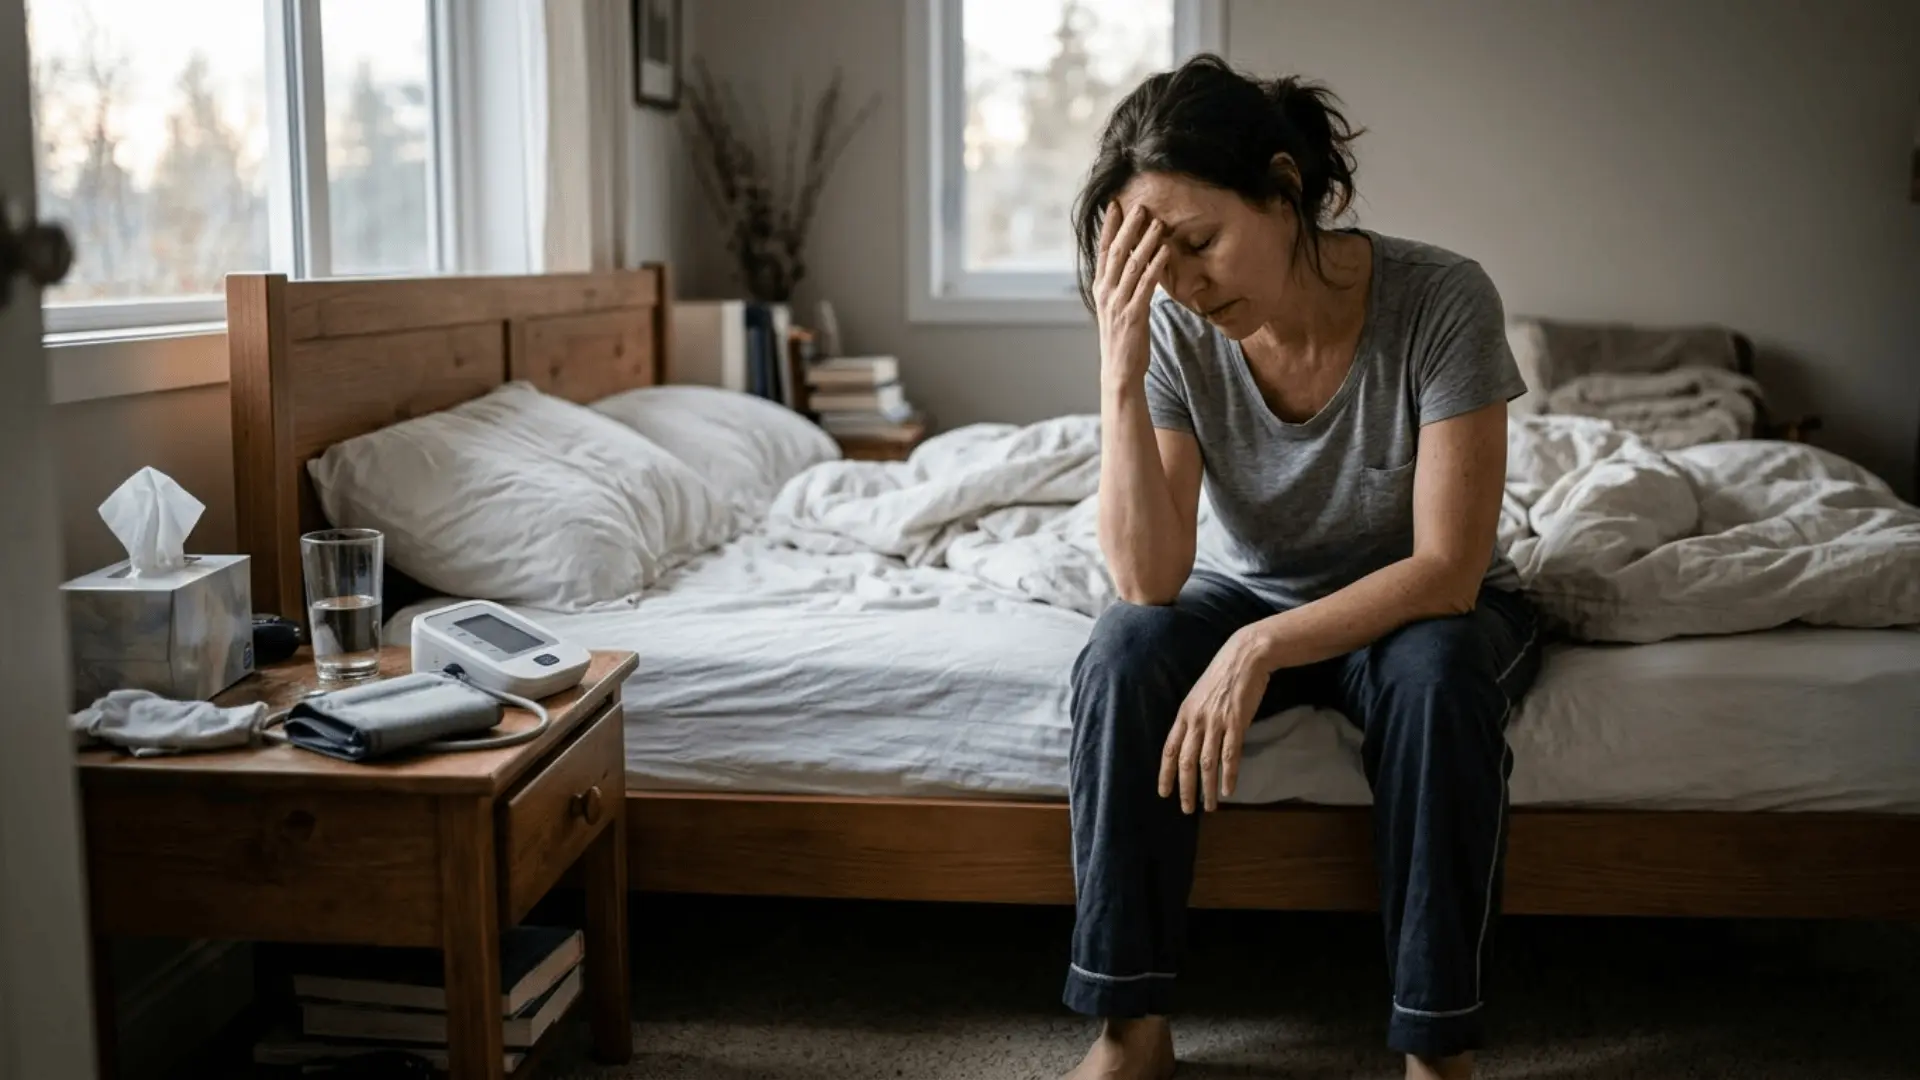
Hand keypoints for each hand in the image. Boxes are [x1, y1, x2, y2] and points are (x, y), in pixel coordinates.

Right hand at [1094, 203, 1170, 389]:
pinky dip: (1156, 266)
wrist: (1119, 371)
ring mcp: (1118, 304)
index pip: (1102, 251)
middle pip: (1116, 253)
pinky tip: (1166, 251)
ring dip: (1146, 242)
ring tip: (1158, 222)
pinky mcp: (1133, 315)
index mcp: (1100, 289)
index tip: (1115, 206)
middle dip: (1128, 227)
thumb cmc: (1121, 340)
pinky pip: (1146, 285)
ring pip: (1131, 265)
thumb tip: (1131, 265)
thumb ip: (1120, 286)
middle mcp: (1106, 293)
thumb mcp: (1116, 308)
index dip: (1108, 227)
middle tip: (1140, 206)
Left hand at [1160, 629, 1269, 812]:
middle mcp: (1196, 720)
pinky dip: (1229, 775)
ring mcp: (1216, 722)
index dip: (1165, 774)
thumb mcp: (1199, 696)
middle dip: (1185, 789)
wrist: (1244, 657)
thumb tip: (1192, 742)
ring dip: (1207, 788)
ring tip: (1209, 806)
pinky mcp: (1236, 722)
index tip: (1164, 793)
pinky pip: (1230, 755)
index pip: (1169, 750)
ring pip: (1207, 763)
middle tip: (1187, 809)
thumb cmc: (1223, 676)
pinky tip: (1228, 790)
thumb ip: (1194, 719)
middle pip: (1185, 762)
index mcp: (1184, 714)